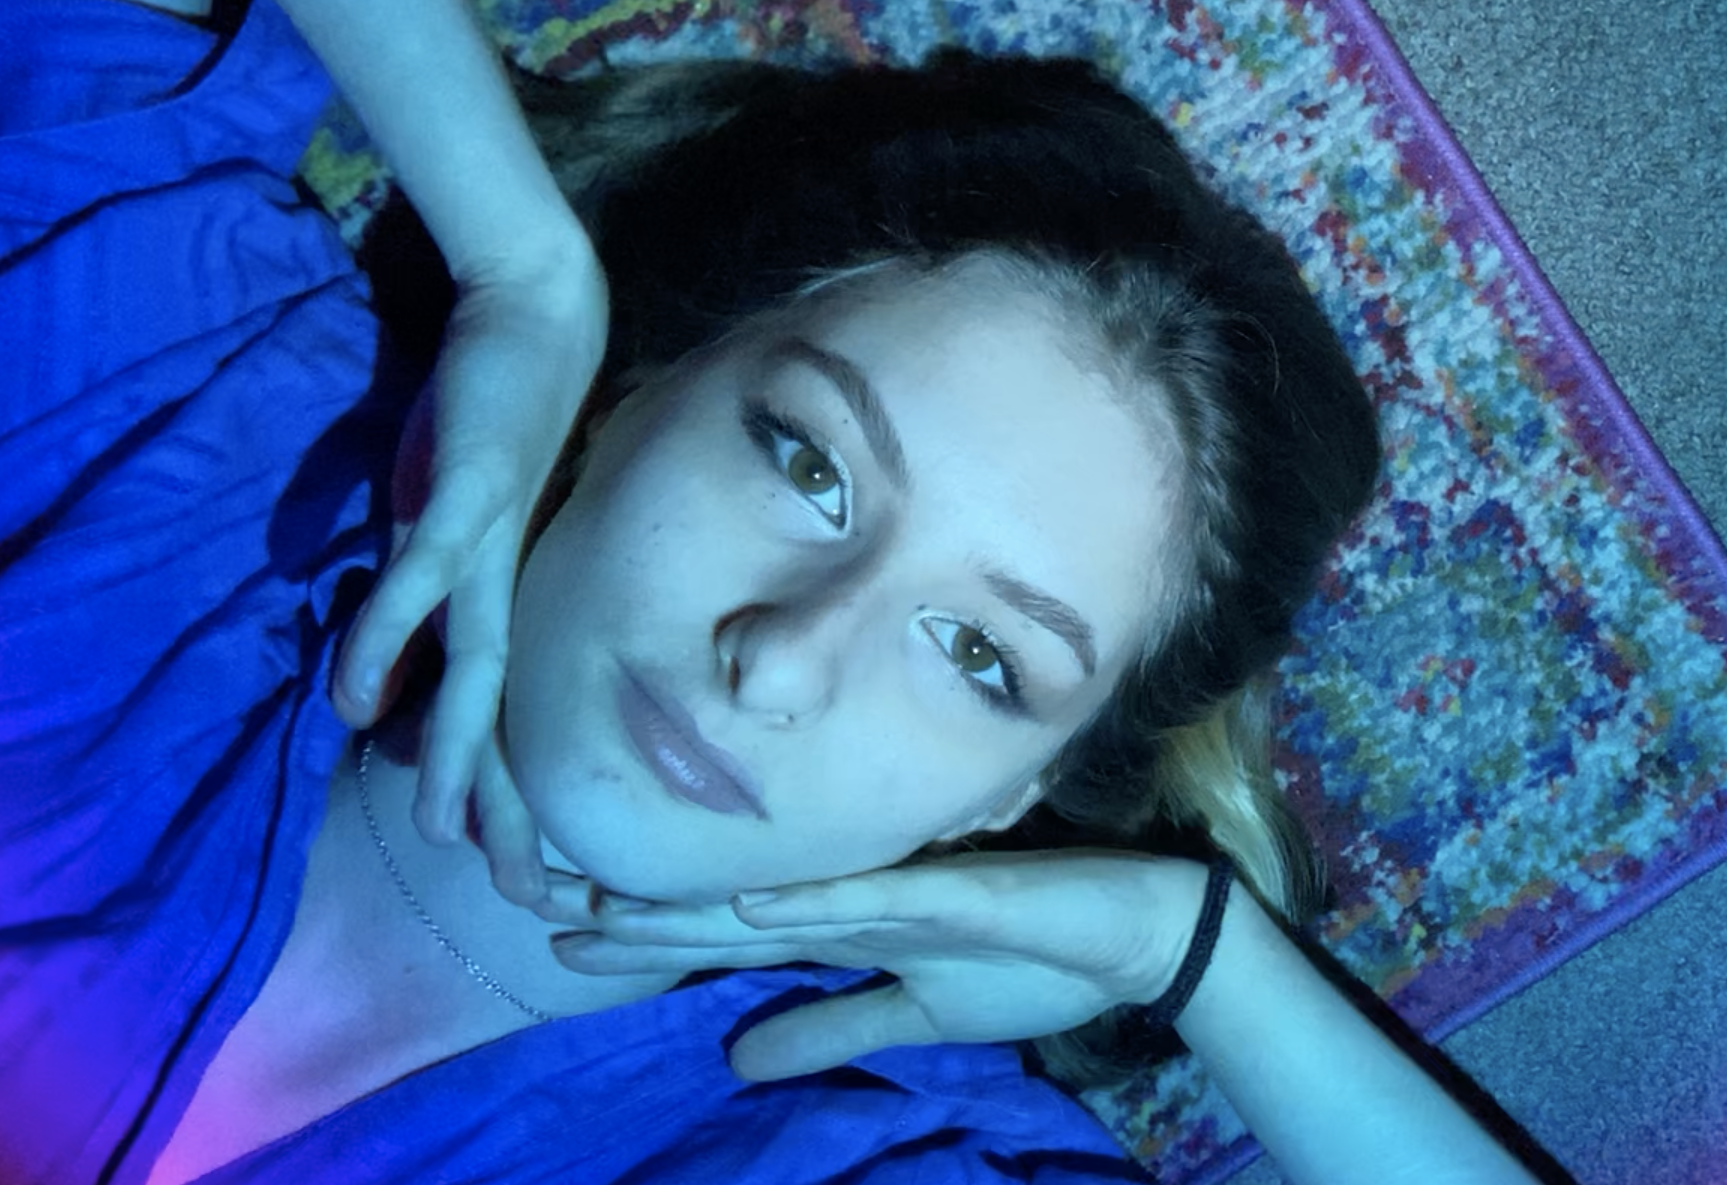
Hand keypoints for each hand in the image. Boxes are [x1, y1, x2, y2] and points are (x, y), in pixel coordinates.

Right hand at [332, 244, 606, 907]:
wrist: (539, 319)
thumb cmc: (502, 421)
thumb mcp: (461, 521)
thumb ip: (437, 588)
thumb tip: (397, 662)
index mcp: (510, 601)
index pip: (507, 718)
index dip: (510, 798)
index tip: (525, 876)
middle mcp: (507, 590)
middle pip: (505, 719)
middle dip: (510, 811)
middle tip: (530, 898)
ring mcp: (488, 547)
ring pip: (475, 668)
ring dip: (454, 750)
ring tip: (442, 828)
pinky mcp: (464, 495)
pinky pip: (421, 577)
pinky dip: (390, 634)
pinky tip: (360, 696)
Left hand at [547, 850, 1209, 1079]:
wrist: (1130, 934)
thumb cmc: (1024, 960)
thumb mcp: (916, 1015)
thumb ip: (831, 1028)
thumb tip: (738, 1058)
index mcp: (841, 926)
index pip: (724, 933)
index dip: (647, 937)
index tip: (565, 937)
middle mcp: (850, 899)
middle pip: (724, 911)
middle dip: (636, 915)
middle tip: (539, 901)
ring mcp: (896, 893)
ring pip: (775, 899)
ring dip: (690, 905)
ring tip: (606, 905)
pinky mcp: (952, 894)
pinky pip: (873, 900)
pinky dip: (808, 902)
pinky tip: (746, 901)